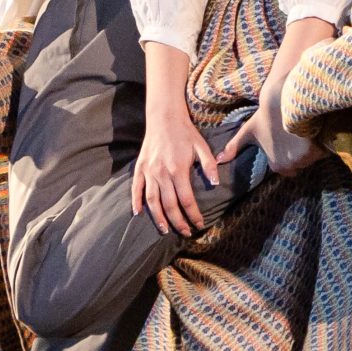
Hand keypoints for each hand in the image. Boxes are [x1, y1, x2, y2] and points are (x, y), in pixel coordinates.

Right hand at [133, 99, 221, 236]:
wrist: (164, 118)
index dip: (193, 214)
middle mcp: (161, 173)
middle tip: (185, 232)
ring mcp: (149, 172)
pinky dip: (135, 202)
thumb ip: (209, 165)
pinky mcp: (140, 168)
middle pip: (169, 205)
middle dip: (178, 222)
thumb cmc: (186, 133)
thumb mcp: (202, 147)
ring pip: (152, 201)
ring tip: (165, 229)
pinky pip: (136, 188)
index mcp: (178, 170)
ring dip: (158, 217)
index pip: (186, 200)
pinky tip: (138, 214)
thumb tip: (215, 184)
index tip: (199, 224)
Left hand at [222, 90, 321, 176]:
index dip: (291, 154)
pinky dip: (324, 143)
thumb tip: (219, 161)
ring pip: (314, 156)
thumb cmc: (264, 116)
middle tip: (299, 136)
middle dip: (303, 152)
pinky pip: (325, 150)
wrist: (282, 101)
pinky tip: (318, 130)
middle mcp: (292, 166)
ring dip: (314, 147)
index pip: (290, 168)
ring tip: (308, 131)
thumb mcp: (248, 132)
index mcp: (277, 165)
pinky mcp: (318, 149)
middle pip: (303, 163)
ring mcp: (306, 158)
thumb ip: (234, 147)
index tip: (290, 142)